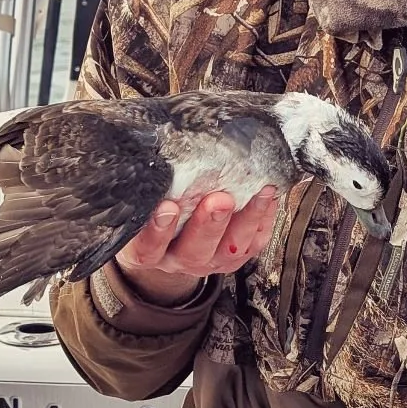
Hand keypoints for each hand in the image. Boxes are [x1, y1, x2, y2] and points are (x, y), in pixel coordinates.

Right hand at [114, 187, 279, 305]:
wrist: (163, 242)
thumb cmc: (147, 212)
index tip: (167, 207)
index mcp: (147, 251)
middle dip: (209, 224)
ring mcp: (207, 262)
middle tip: (220, 199)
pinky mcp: (232, 258)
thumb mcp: (137, 204)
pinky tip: (269, 198)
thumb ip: (146, 186)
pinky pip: (251, 246)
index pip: (147, 247)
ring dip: (246, 220)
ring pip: (229, 250)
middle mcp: (177, 260)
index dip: (157, 231)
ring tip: (260, 192)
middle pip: (194, 251)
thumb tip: (157, 145)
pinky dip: (263, 221)